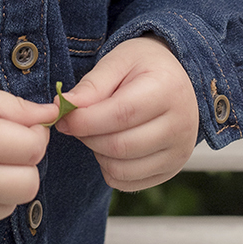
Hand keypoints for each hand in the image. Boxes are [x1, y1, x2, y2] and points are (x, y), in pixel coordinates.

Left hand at [54, 37, 198, 190]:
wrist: (176, 79)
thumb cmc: (144, 66)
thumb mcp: (118, 61)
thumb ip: (92, 85)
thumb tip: (62, 106)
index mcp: (168, 91)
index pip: (121, 115)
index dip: (85, 120)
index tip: (62, 117)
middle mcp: (180, 127)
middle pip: (120, 146)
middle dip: (87, 136)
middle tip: (75, 122)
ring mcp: (178, 153)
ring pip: (121, 169)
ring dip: (96, 153)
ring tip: (95, 130)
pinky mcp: (171, 171)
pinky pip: (127, 183)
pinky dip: (109, 168)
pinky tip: (109, 145)